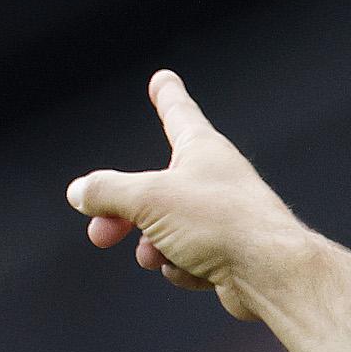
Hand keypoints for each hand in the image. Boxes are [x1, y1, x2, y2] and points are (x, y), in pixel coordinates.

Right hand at [65, 70, 303, 320]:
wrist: (270, 272)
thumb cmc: (219, 222)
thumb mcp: (149, 199)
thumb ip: (108, 192)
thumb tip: (80, 191)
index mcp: (202, 150)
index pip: (178, 113)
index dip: (166, 95)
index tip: (163, 79)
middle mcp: (214, 179)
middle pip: (153, 189)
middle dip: (123, 214)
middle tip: (100, 234)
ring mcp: (222, 218)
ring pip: (166, 230)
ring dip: (154, 248)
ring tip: (159, 255)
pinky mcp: (227, 254)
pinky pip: (186, 259)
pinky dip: (182, 267)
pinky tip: (197, 271)